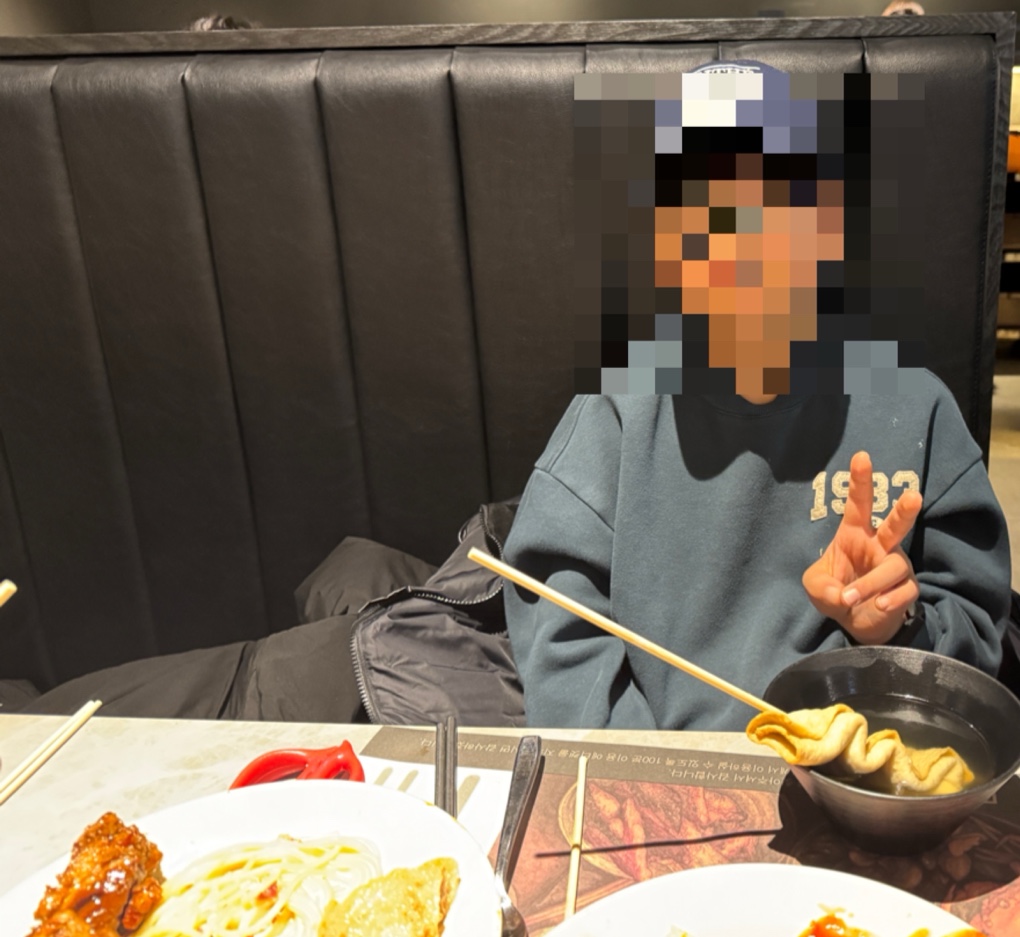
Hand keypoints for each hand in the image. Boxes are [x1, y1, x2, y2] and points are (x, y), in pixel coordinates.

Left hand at [802, 451, 922, 644]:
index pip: (858, 503)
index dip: (860, 481)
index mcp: (854, 534)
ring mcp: (894, 565)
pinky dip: (891, 599)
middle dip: (904, 511)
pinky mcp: (906, 589)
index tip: (861, 456)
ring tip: (849, 597)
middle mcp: (879, 545)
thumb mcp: (815, 586)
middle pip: (895, 525)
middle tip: (914, 496)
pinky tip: (879, 605)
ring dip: (870, 583)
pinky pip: (906, 590)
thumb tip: (842, 594)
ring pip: (893, 566)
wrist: (854, 620)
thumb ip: (821, 585)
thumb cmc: (835, 591)